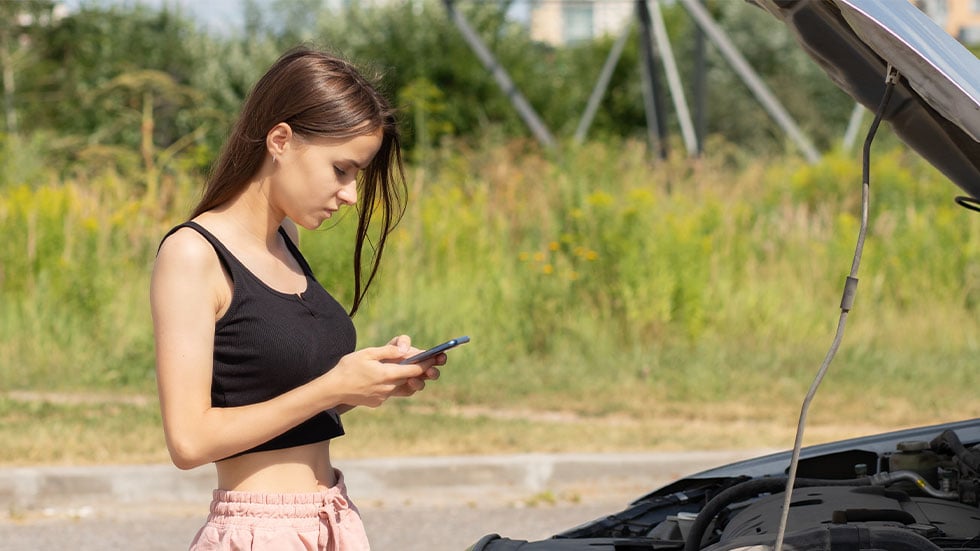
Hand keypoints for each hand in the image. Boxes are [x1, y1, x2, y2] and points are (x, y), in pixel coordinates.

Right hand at [326, 336, 440, 407]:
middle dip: (421, 372)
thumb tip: (404, 349)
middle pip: (411, 379)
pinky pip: (390, 393)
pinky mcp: (378, 402)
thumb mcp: (367, 353)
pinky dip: (392, 385)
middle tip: (429, 366)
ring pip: (403, 388)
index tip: (436, 358)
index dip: (427, 363)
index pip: (414, 369)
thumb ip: (387, 351)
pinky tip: (384, 379)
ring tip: (408, 372)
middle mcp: (389, 388)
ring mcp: (383, 396)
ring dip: (407, 379)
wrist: (333, 389)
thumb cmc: (348, 368)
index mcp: (388, 374)